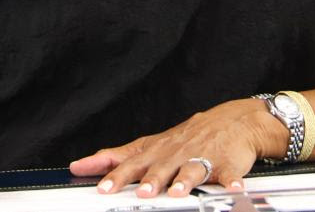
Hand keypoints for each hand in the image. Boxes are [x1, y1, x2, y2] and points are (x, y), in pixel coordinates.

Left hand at [69, 98, 286, 197]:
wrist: (233, 122)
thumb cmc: (187, 138)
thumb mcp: (150, 145)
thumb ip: (117, 157)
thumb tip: (80, 165)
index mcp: (157, 150)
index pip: (133, 162)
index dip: (118, 175)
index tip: (103, 187)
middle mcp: (177, 153)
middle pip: (162, 167)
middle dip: (151, 180)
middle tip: (142, 192)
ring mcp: (202, 157)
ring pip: (192, 169)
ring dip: (185, 180)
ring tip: (178, 191)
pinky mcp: (227, 164)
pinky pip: (229, 175)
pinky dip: (231, 182)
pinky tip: (233, 188)